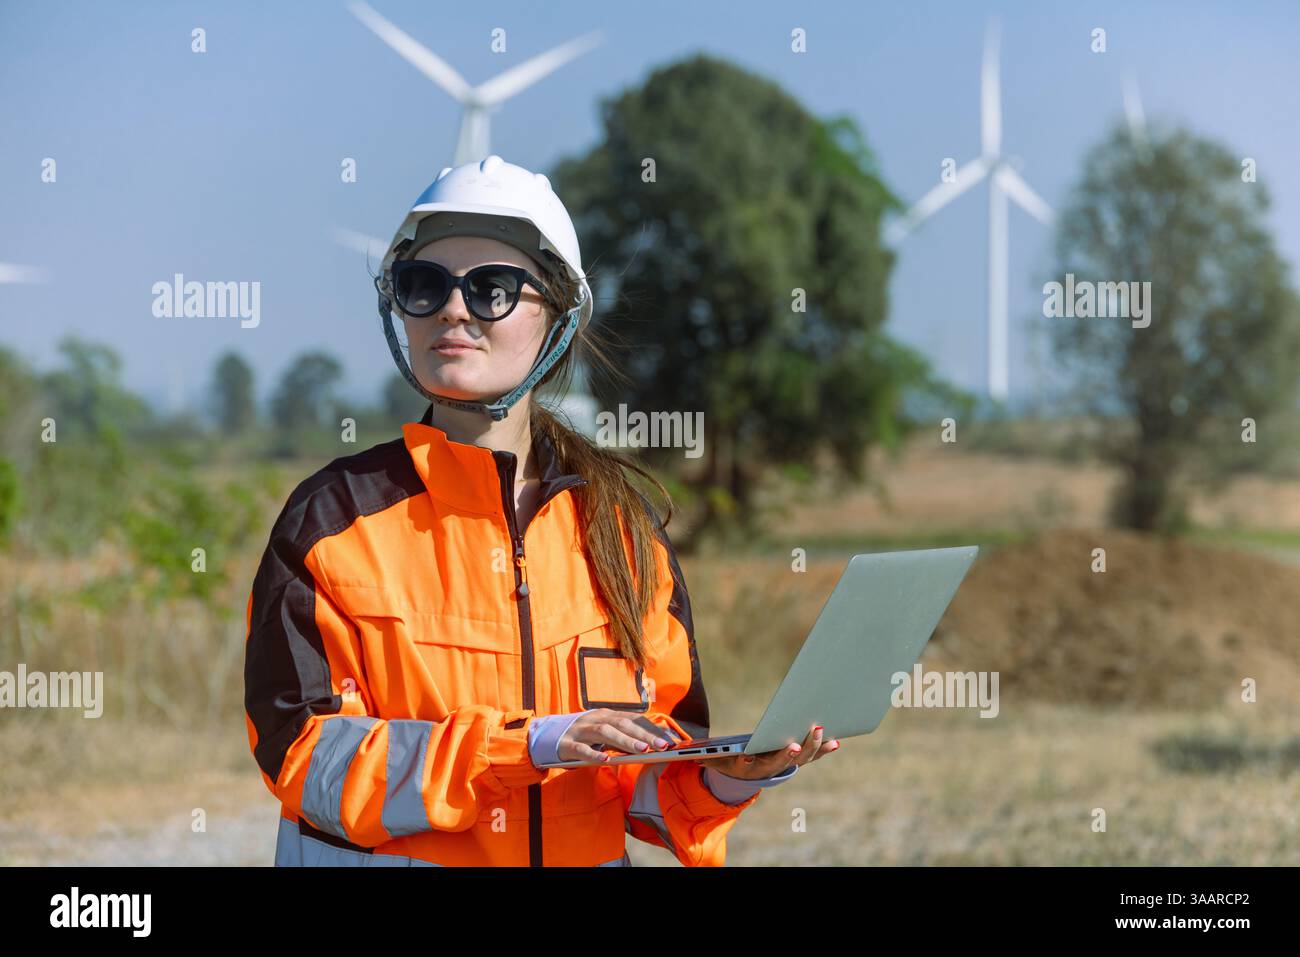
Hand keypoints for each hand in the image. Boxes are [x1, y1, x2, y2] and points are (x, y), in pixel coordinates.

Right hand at [557, 709, 676, 762]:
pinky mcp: (567, 745)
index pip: (634, 719)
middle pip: (623, 723)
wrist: (546, 737)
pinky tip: (606, 760)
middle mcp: (595, 719)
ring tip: (642, 750)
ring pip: (605, 732)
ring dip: (625, 740)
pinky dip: (594, 754)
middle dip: (644, 734)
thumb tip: (650, 745)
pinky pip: (581, 749)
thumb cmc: (582, 737)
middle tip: (663, 746)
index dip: (652, 729)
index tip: (670, 740)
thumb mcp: (604, 734)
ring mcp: (581, 730)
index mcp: (607, 715)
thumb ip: (623, 737)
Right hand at [702, 724, 838, 779]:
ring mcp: (787, 765)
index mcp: (750, 768)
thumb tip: (689, 754)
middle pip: (782, 761)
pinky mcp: (799, 758)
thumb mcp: (716, 760)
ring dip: (813, 746)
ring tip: (819, 730)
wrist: (748, 774)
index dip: (751, 761)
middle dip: (790, 752)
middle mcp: (771, 769)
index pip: (751, 766)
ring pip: (803, 758)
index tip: (749, 756)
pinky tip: (835, 741)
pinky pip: (814, 755)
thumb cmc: (729, 761)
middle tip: (795, 743)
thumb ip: (707, 756)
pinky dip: (824, 748)